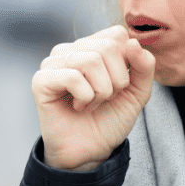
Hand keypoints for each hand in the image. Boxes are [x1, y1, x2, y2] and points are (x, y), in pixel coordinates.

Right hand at [31, 25, 155, 170]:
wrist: (91, 151)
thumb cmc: (110, 119)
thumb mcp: (137, 92)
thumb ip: (144, 66)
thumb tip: (133, 42)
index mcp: (92, 47)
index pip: (117, 34)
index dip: (128, 62)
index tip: (120, 85)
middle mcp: (71, 50)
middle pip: (107, 46)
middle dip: (117, 79)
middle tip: (106, 98)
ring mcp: (53, 63)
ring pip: (91, 60)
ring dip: (101, 91)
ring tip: (92, 103)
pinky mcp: (41, 80)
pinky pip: (72, 76)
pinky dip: (85, 97)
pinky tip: (79, 107)